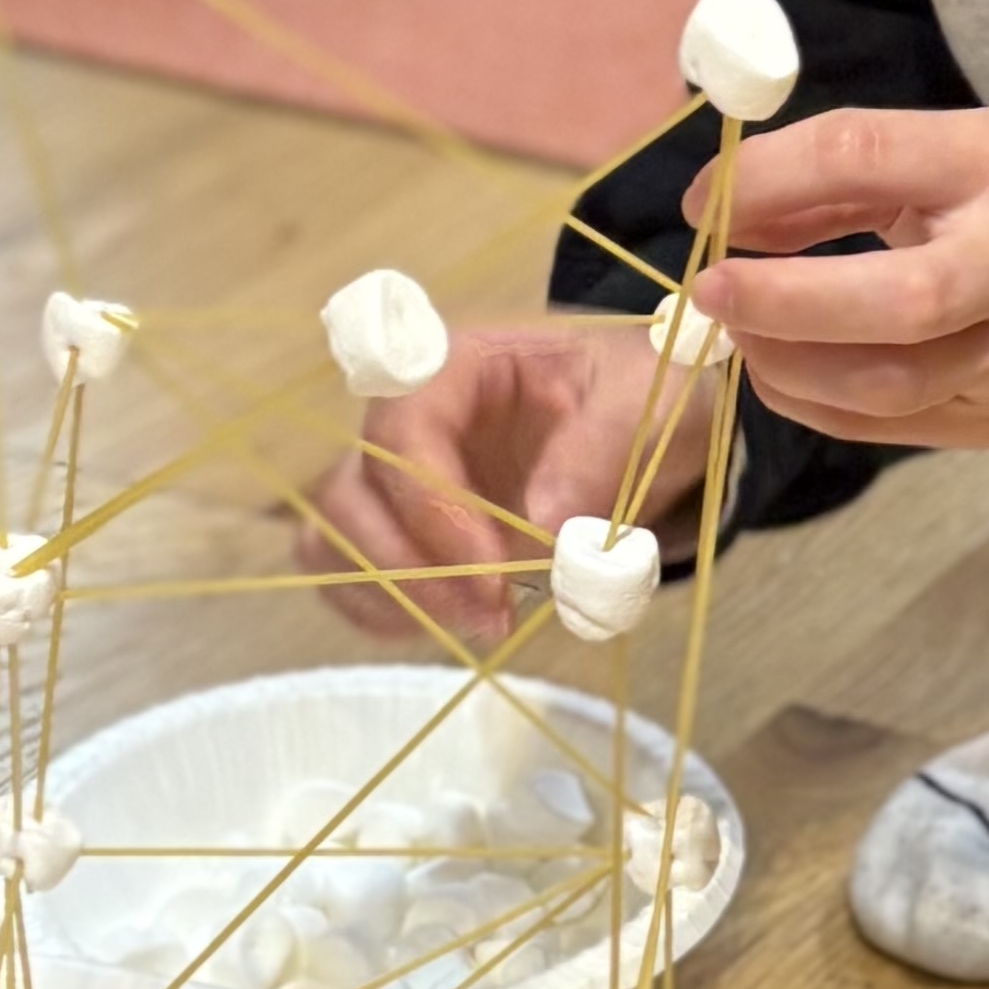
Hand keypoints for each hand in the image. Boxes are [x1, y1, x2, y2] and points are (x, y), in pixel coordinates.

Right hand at [305, 321, 694, 651]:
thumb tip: (546, 524)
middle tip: (492, 614)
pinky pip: (354, 575)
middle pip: (350, 491)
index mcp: (460, 366)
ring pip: (334, 536)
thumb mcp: (648, 406)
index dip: (431, 507)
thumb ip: (602, 450)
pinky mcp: (408, 529)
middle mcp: (412, 419)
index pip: (402, 429)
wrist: (653, 427)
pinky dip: (390, 611)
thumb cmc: (645, 397)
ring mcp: (403, 478)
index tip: (493, 573)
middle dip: (408, 566)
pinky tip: (459, 622)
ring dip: (392, 593)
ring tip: (481, 623)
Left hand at [692, 108, 988, 450]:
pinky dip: (814, 404)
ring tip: (739, 336)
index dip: (768, 179)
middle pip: (898, 302)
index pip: (865, 156)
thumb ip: (844, 177)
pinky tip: (780, 372)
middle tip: (711, 292)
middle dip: (785, 301)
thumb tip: (726, 213)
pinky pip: (889, 427)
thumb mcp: (951, 151)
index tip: (706, 200)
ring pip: (891, 385)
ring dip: (789, 365)